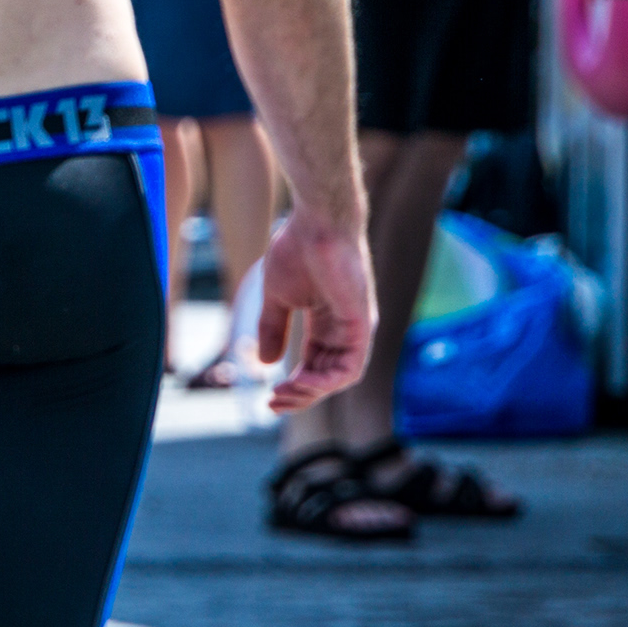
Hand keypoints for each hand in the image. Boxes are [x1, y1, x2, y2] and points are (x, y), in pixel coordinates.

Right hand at [256, 205, 375, 414]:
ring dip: (311, 392)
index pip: (314, 366)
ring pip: (340, 378)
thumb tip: (265, 364)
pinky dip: (328, 381)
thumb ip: (273, 328)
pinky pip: (351, 366)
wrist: (316, 223)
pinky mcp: (362, 324)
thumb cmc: (297, 249)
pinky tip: (302, 382)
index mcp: (326, 323)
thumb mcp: (277, 297)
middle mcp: (344, 330)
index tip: (268, 398)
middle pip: (326, 377)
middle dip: (299, 395)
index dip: (293, 386)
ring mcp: (355, 328)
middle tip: (272, 403)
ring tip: (283, 393)